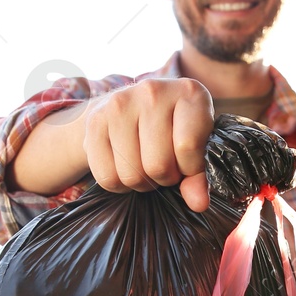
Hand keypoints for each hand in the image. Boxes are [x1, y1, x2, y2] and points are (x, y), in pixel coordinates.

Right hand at [80, 78, 215, 210]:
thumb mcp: (196, 144)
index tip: (187, 164)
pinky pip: (107, 176)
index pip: (189, 147)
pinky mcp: (95, 121)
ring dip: (141, 183)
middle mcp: (153, 92)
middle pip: (158, 165)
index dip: (189, 169)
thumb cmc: (173, 128)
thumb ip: (200, 174)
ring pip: (131, 175)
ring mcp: (120, 104)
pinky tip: (125, 167)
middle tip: (164, 166)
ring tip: (145, 166)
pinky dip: (118, 185)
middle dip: (163, 178)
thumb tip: (198, 203)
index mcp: (189, 93)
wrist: (129, 106)